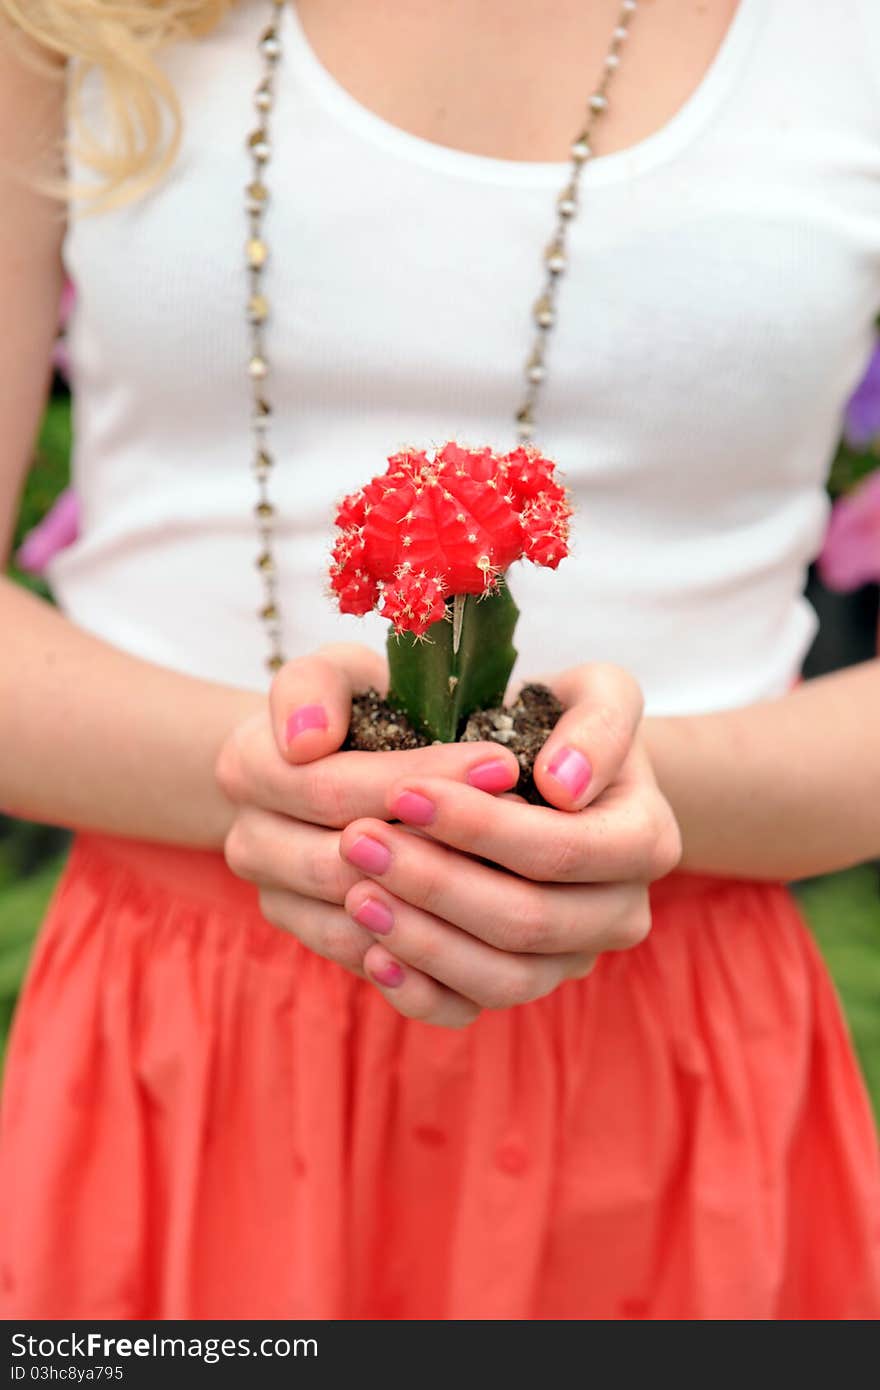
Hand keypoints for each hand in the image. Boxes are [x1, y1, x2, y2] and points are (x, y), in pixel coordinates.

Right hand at [214, 642, 520, 980]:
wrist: (335, 761)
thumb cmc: (353, 706)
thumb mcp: (337, 671)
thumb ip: (313, 685)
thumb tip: (306, 740)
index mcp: (246, 768)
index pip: (333, 787)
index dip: (421, 778)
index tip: (503, 761)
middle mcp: (248, 843)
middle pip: (344, 864)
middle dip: (440, 844)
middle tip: (527, 822)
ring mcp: (277, 900)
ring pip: (358, 924)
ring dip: (439, 906)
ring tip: (517, 875)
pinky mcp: (314, 940)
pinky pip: (372, 965)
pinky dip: (429, 953)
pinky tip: (491, 926)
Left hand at [336, 664, 681, 1025]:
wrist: (552, 773)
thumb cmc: (563, 721)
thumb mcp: (596, 690)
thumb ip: (598, 718)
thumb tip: (563, 784)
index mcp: (646, 839)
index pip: (561, 851)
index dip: (480, 828)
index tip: (403, 791)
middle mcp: (622, 913)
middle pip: (530, 923)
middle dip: (436, 883)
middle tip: (356, 841)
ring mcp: (573, 959)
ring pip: (503, 979)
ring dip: (422, 940)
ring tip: (355, 892)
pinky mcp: (524, 984)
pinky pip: (473, 1010)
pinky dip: (420, 990)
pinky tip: (370, 950)